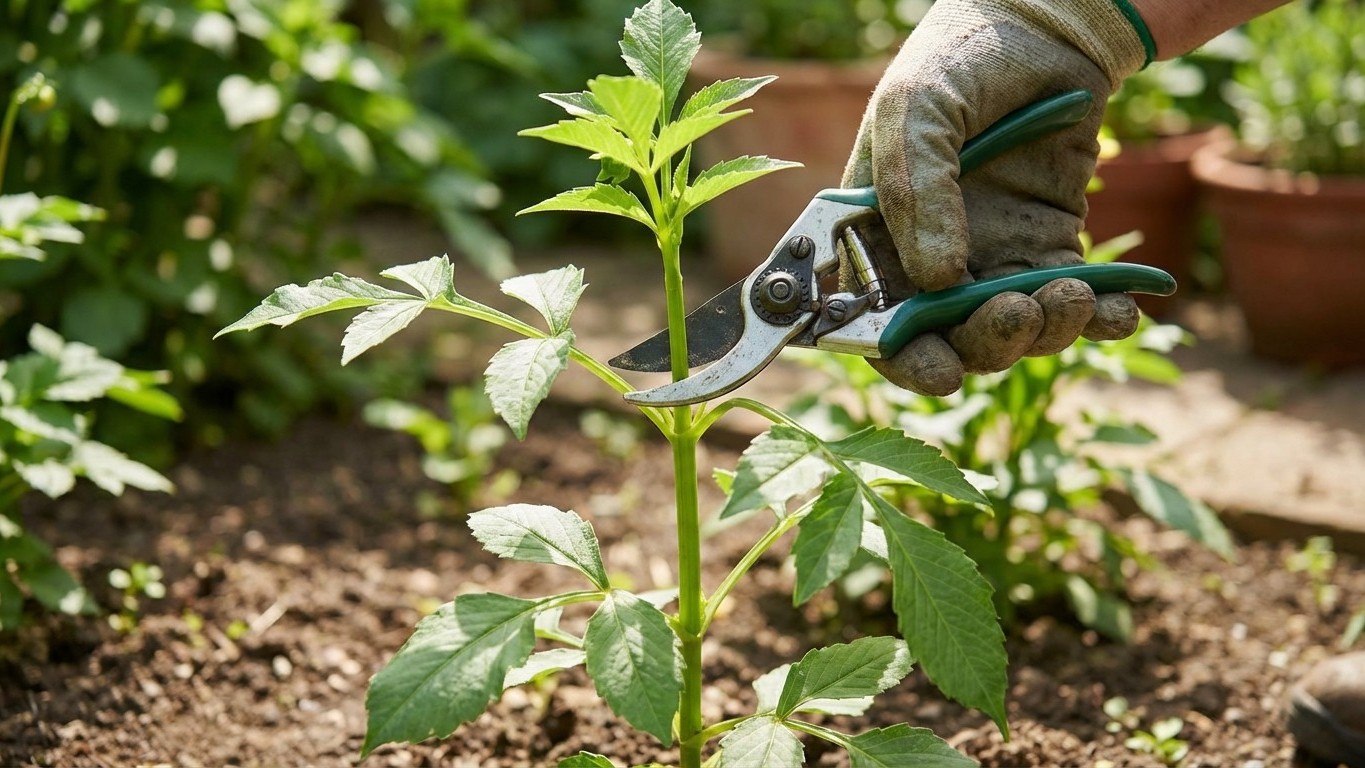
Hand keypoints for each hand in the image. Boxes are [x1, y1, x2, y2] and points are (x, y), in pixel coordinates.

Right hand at [841, 0, 1151, 395]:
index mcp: (876, 235)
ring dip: (1047, 330)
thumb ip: (916, 192)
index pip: (874, 319)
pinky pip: (1073, 302)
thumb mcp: (916, 111)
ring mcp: (992, 255)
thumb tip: (940, 281)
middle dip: (987, 344)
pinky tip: (1120, 309)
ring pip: (1014, 330)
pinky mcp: (1051, 244)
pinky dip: (1101, 317)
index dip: (903, 356)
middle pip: (949, 338)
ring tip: (1075, 293)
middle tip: (1019, 313)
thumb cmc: (960, 59)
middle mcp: (929, 257)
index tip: (942, 369)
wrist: (1047, 23)